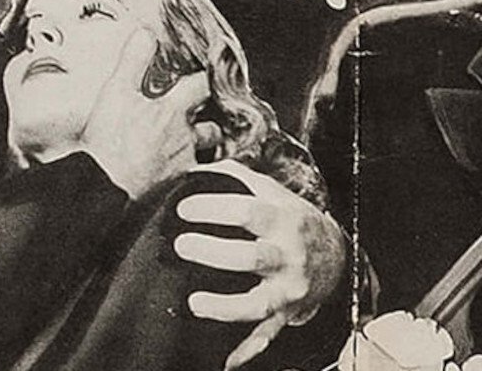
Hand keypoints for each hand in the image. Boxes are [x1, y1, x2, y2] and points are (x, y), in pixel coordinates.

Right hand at [81, 28, 207, 198]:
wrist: (105, 189)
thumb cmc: (110, 142)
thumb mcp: (116, 92)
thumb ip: (132, 61)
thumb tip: (145, 34)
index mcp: (172, 111)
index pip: (201, 87)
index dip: (204, 78)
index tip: (204, 73)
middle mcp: (183, 138)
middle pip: (212, 126)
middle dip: (209, 120)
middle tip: (202, 114)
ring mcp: (180, 165)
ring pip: (203, 154)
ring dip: (200, 147)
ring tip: (191, 144)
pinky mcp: (172, 188)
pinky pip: (188, 178)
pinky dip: (185, 173)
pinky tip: (173, 173)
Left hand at [174, 160, 345, 369]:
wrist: (336, 256)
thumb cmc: (291, 220)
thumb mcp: (272, 193)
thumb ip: (236, 177)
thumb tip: (196, 166)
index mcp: (284, 221)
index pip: (247, 212)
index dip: (212, 209)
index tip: (183, 209)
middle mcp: (288, 257)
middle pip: (251, 258)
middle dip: (212, 253)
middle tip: (181, 246)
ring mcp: (288, 290)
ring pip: (257, 305)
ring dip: (224, 308)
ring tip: (194, 303)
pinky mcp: (284, 315)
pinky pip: (264, 337)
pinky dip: (244, 351)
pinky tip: (221, 360)